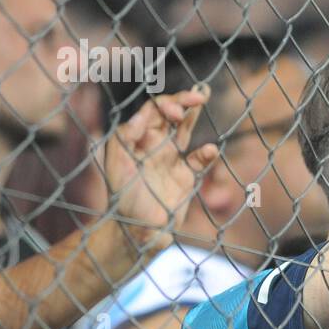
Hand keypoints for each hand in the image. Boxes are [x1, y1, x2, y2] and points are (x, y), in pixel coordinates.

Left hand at [104, 88, 217, 253]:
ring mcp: (171, 160)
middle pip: (170, 114)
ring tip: (204, 95)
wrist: (138, 233)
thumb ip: (124, 139)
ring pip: (184, 129)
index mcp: (136, 140)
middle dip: (183, 101)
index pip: (152, 111)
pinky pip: (199, 160)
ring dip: (194, 113)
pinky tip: (211, 150)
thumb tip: (141, 119)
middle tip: (199, 96)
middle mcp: (154, 145)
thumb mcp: (117, 167)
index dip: (166, 105)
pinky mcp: (186, 178)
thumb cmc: (123, 200)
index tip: (176, 113)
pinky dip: (207, 153)